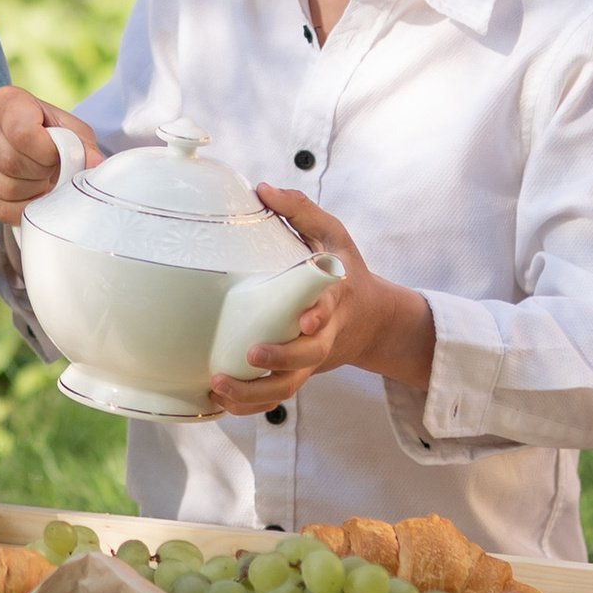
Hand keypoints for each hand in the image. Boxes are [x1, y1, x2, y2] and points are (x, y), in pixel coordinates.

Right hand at [0, 89, 95, 226]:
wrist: (29, 145)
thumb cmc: (52, 135)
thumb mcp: (73, 133)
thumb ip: (84, 146)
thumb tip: (94, 164)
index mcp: (6, 100)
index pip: (22, 133)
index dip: (47, 153)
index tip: (59, 155)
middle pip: (10, 163)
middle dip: (40, 175)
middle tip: (51, 172)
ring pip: (3, 188)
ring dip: (32, 193)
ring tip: (41, 182)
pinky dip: (20, 210)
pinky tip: (31, 198)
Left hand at [201, 188, 436, 413]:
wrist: (372, 320)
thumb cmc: (344, 270)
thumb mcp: (332, 234)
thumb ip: (301, 210)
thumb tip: (262, 188)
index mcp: (334, 297)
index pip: (329, 307)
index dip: (319, 316)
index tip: (305, 321)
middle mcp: (325, 333)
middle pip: (309, 355)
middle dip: (283, 359)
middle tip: (251, 355)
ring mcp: (312, 359)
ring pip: (290, 385)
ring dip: (256, 393)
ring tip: (220, 387)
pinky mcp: (299, 374)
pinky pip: (276, 396)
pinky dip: (251, 404)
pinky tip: (220, 402)